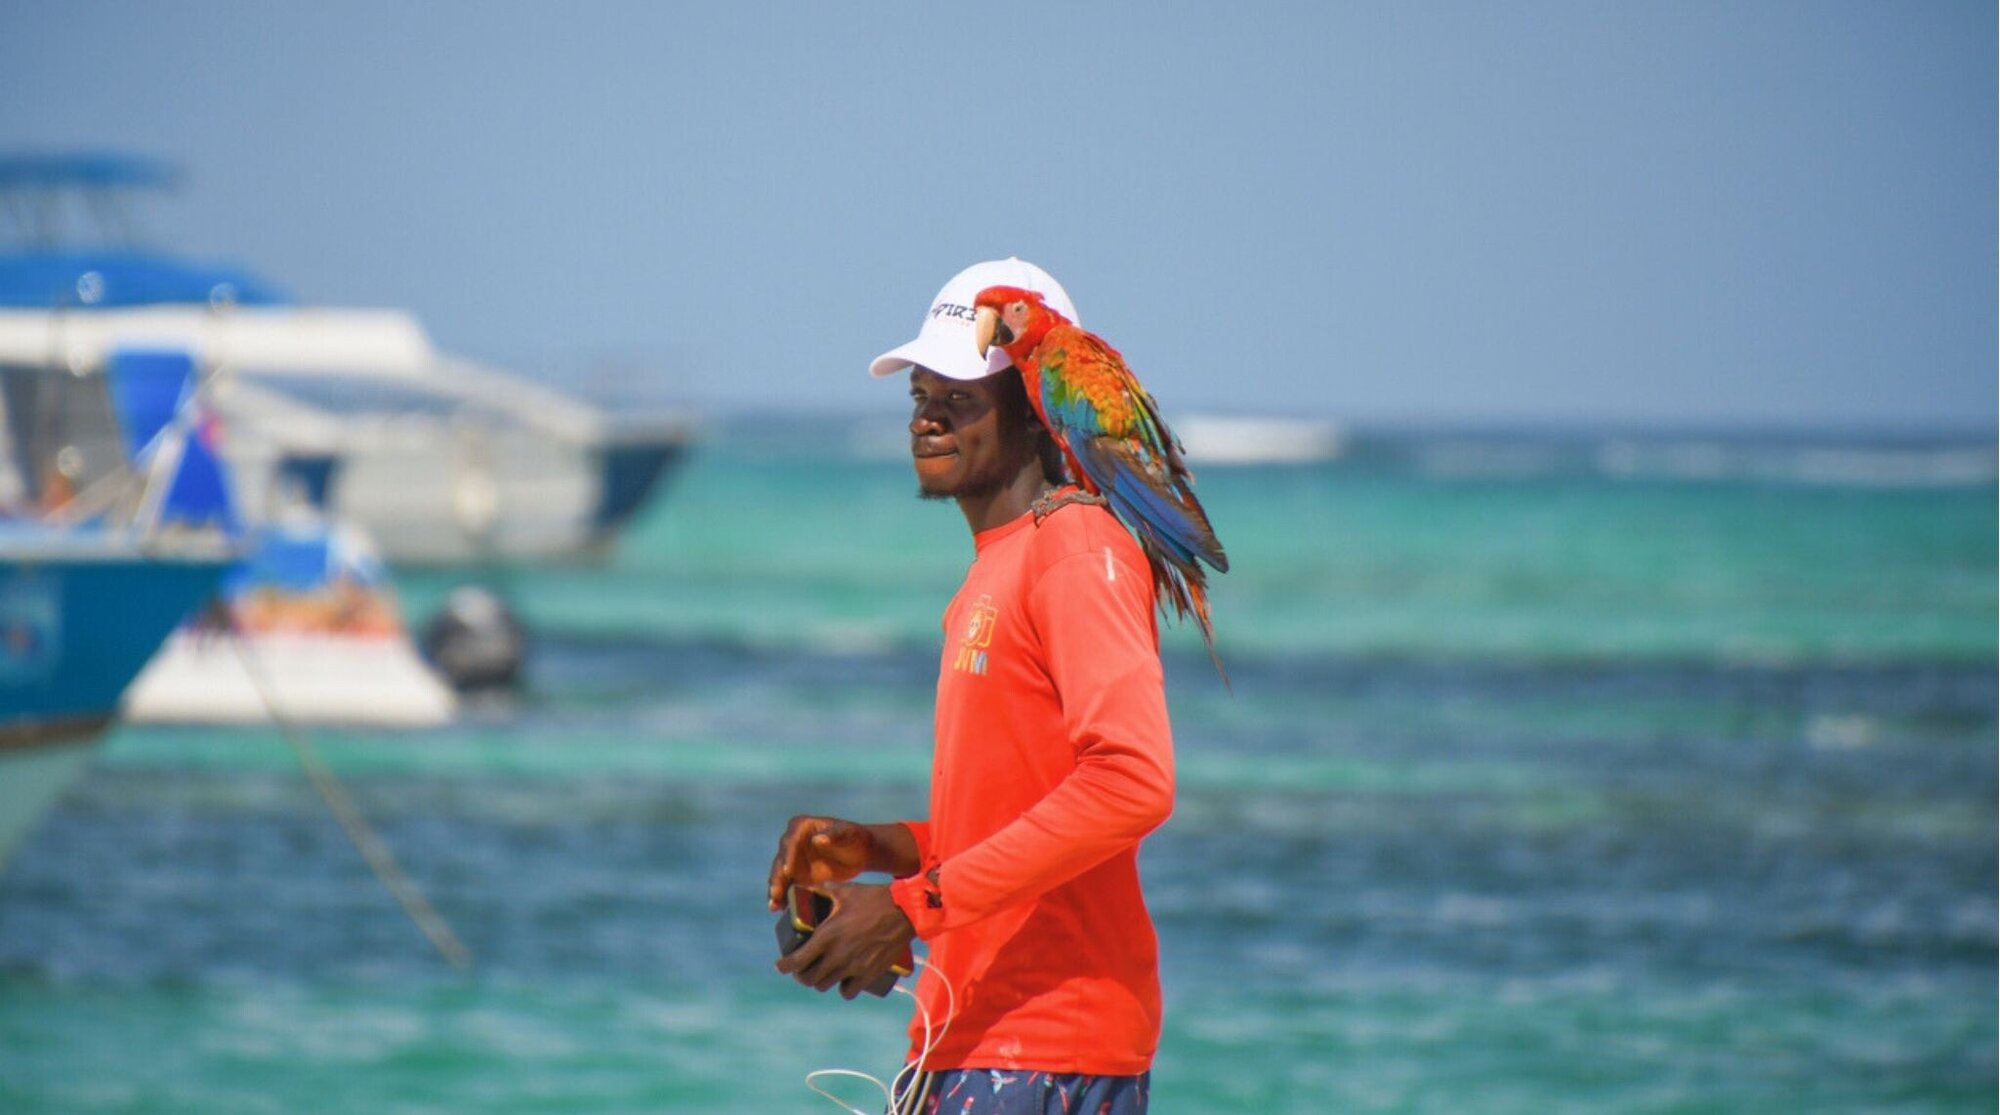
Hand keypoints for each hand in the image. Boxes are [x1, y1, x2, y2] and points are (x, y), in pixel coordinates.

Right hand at [766, 816, 876, 910]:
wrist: (859, 853)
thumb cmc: (853, 837)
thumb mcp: (846, 833)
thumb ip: (833, 835)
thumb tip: (817, 840)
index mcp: (801, 826)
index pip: (791, 842)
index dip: (788, 856)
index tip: (789, 871)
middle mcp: (791, 843)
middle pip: (781, 860)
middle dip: (777, 877)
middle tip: (776, 893)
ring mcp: (792, 860)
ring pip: (780, 876)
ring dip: (776, 890)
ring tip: (774, 905)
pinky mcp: (796, 876)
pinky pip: (786, 887)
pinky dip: (783, 897)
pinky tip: (779, 908)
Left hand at [774, 881, 915, 999]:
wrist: (905, 911)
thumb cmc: (874, 898)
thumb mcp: (845, 891)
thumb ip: (824, 890)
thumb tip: (810, 887)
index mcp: (826, 936)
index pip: (796, 961)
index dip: (784, 966)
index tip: (780, 966)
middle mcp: (836, 955)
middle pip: (809, 978)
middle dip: (802, 974)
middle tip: (803, 968)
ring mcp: (853, 967)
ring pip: (825, 986)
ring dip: (821, 980)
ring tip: (823, 972)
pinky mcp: (868, 974)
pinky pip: (848, 992)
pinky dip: (843, 988)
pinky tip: (844, 981)